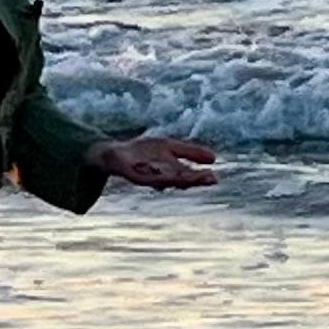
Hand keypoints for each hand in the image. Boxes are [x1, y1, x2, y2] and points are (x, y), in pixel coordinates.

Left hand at [90, 135, 217, 188]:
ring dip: (174, 179)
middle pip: (177, 179)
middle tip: (208, 180)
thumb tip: (214, 158)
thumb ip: (189, 153)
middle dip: (191, 180)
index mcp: (168, 171)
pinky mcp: (128, 171)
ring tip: (188, 179)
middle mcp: (157, 175)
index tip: (214, 179)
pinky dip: (150, 172)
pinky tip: (159, 173)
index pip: (187, 176)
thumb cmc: (143, 153)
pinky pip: (141, 173)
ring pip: (161, 179)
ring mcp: (143, 174)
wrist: (114, 155)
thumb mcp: (169, 149)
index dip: (199, 178)